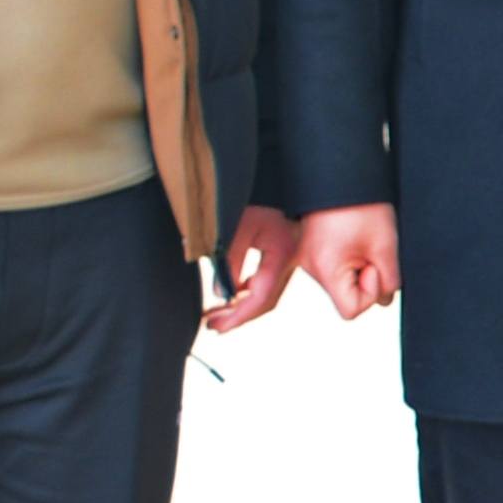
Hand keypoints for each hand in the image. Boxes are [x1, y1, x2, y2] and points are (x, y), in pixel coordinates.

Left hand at [200, 206, 301, 333]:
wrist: (277, 176)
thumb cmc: (260, 194)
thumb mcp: (239, 226)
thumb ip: (230, 260)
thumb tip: (222, 293)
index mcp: (283, 253)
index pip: (261, 297)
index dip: (238, 316)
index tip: (217, 326)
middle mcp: (290, 259)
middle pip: (265, 300)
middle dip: (238, 316)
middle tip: (213, 325)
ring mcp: (287, 257)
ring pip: (266, 293)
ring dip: (242, 306)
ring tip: (217, 314)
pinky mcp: (281, 253)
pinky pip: (265, 280)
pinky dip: (247, 292)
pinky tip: (230, 294)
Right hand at [299, 204, 402, 318]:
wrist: (341, 171)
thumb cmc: (363, 205)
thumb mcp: (385, 246)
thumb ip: (389, 280)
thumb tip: (385, 299)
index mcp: (326, 271)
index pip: (352, 310)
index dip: (371, 294)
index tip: (375, 264)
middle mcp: (311, 268)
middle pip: (346, 296)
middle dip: (367, 278)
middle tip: (371, 248)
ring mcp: (308, 259)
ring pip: (343, 281)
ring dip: (359, 266)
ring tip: (363, 239)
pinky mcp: (311, 249)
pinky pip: (337, 267)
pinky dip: (351, 258)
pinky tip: (356, 237)